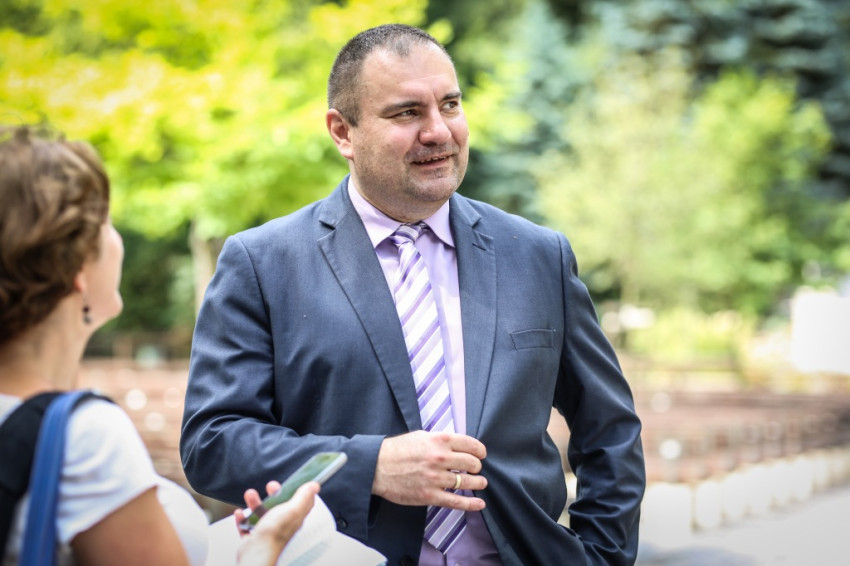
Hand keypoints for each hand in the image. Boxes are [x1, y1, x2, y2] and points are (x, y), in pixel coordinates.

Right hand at [233, 481, 318, 565]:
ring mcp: (268, 532)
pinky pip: (248, 527)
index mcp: (294, 519)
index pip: (302, 504)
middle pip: (281, 506)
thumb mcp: (292, 509)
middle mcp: (282, 525)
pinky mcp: (254, 538)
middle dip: (275, 494)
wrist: (256, 552)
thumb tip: (314, 486)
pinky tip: (240, 514)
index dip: (300, 492)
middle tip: (271, 486)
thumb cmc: (275, 533)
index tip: (295, 482)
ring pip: (262, 514)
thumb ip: (303, 497)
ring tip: (250, 495)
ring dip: (255, 504)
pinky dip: (243, 519)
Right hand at [372, 430, 487, 509]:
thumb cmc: (397, 450)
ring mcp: (435, 478)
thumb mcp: (421, 436)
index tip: (481, 454)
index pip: (470, 444)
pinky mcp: (430, 496)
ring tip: (480, 483)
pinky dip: (471, 504)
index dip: (480, 450)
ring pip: (467, 482)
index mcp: (438, 440)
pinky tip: (480, 503)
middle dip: (477, 466)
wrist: (376, 467)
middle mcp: (439, 458)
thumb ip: (440, 440)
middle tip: (476, 469)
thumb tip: (458, 446)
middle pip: (472, 463)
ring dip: (478, 483)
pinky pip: (456, 501)